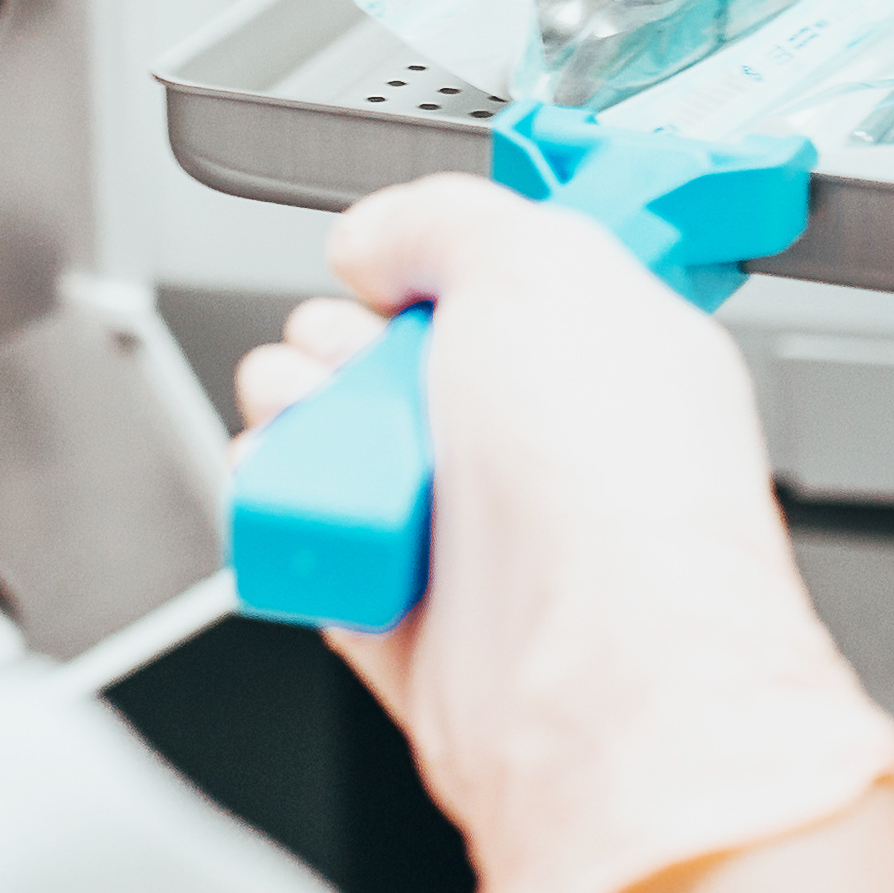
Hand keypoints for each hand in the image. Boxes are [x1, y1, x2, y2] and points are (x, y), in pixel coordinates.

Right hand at [237, 173, 893, 892]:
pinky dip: (278, 504)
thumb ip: (444, 219)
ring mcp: (472, 532)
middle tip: (352, 355)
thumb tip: (373, 239)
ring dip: (297, 411)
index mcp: (601, 353)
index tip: (394, 267)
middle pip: (391, 354)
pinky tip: (292, 485)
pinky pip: (308, 534)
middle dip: (338, 336)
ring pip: (337, 440)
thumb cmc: (615, 483)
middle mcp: (539, 444)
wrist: (592, 674)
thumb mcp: (539, 261)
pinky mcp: (403, 612)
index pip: (497, 283)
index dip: (431, 264)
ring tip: (311, 416)